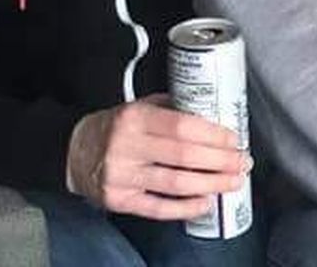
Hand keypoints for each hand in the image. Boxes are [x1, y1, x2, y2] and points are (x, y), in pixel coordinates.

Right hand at [66, 94, 248, 219]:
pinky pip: (158, 208)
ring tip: (232, 181)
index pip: (182, 126)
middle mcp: (126, 146)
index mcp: (134, 118)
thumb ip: (171, 110)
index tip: (234, 140)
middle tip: (242, 162)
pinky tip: (205, 202)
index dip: (213, 135)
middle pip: (184, 156)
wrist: (74, 150)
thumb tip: (213, 116)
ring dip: (210, 184)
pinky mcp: (119, 200)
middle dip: (220, 161)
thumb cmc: (114, 127)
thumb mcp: (138, 107)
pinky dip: (185, 208)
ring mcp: (122, 176)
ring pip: (175, 184)